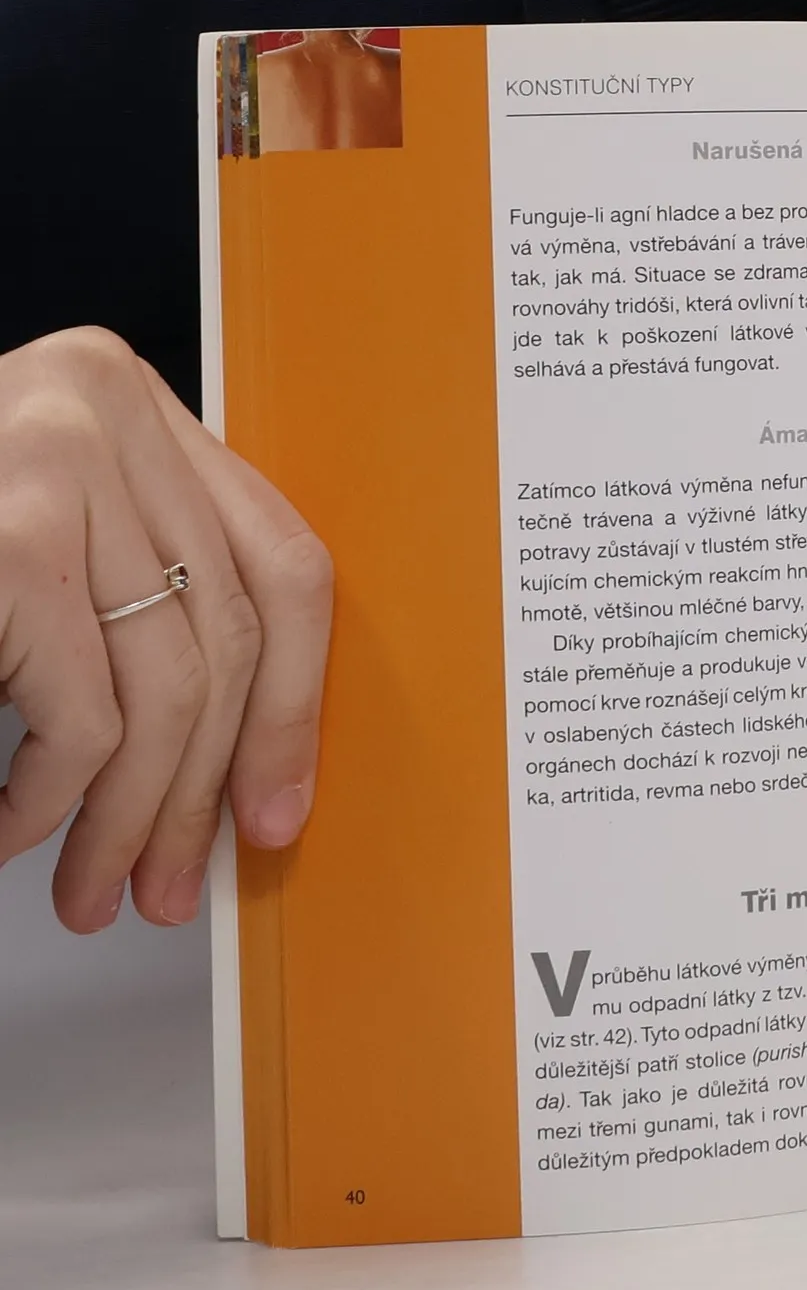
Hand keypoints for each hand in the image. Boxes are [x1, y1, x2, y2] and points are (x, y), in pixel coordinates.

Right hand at [0, 328, 332, 932]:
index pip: (282, 565)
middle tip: (172, 885)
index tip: (277, 811)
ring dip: (129, 820)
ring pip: (168, 690)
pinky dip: (51, 802)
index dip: (295, 705)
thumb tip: (249, 768)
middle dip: (202, 791)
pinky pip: (82, 717)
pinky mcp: (8, 542)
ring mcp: (52, 461)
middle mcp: (102, 408)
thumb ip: (139, 597)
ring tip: (97, 890)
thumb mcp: (44, 545)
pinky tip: (9, 834)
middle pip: (230, 638)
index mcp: (130, 400)